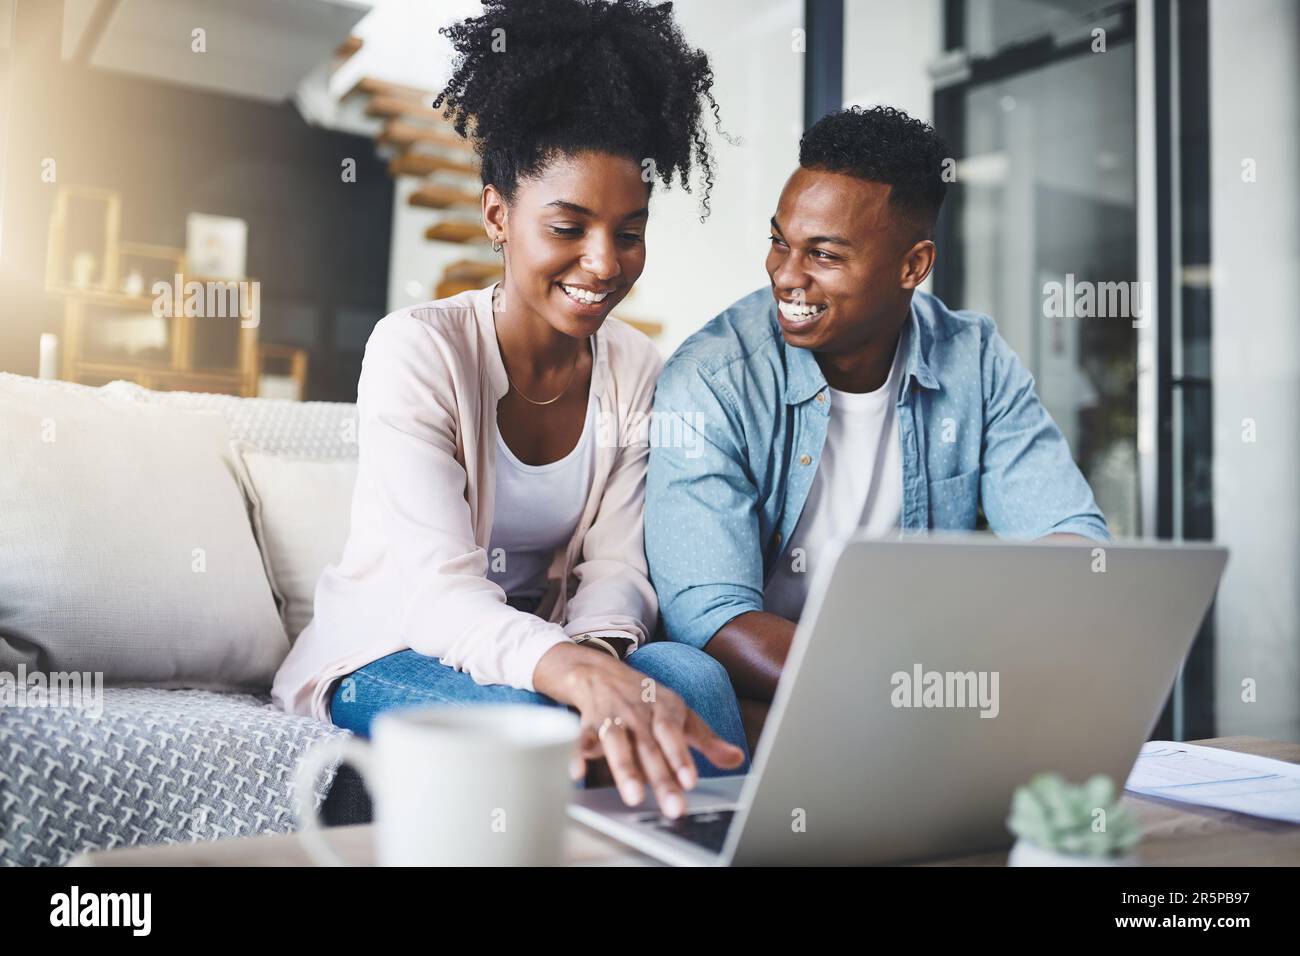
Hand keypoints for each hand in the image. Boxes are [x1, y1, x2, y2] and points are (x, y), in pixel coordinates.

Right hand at [533, 642, 744, 817]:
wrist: (599, 672)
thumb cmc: (646, 699)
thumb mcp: (679, 714)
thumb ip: (706, 740)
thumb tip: (737, 758)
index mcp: (664, 711)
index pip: (674, 735)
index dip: (681, 758)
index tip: (690, 782)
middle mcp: (639, 714)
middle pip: (650, 748)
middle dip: (660, 778)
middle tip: (672, 806)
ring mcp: (612, 718)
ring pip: (618, 744)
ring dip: (624, 769)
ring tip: (633, 797)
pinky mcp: (588, 724)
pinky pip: (582, 739)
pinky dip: (577, 754)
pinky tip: (578, 773)